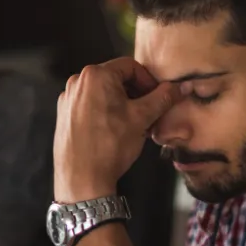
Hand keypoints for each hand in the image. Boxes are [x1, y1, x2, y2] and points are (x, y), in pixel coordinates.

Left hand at [54, 57, 176, 202]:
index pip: (131, 67)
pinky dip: (105, 112)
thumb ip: (163, 98)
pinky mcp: (63, 115)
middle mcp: (77, 81)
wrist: (81, 179)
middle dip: (136, 94)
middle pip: (115, 79)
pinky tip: (114, 132)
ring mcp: (67, 99)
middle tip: (149, 114)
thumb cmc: (112, 144)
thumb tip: (183, 86)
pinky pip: (89, 106)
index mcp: (96, 75)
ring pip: (102, 93)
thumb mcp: (142, 118)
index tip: (158, 99)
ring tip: (134, 125)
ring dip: (122, 104)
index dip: (149, 81)